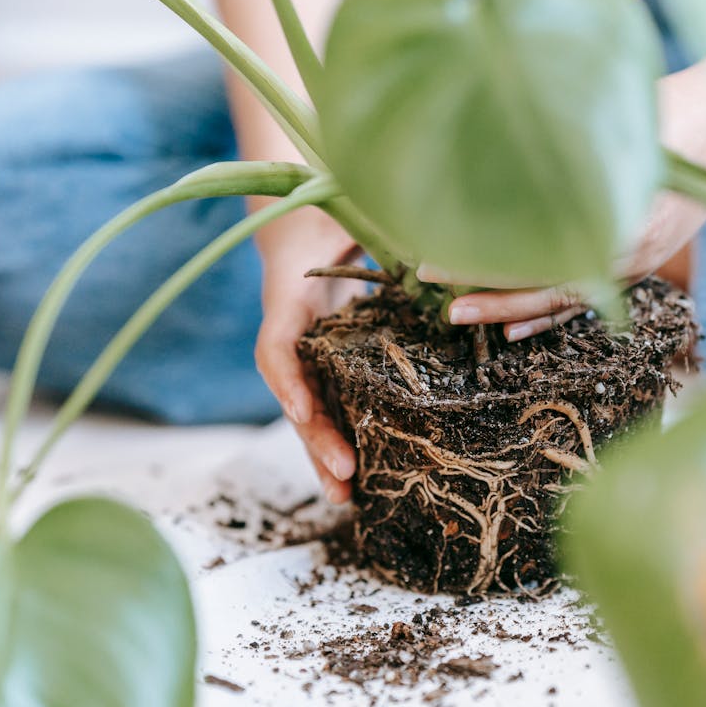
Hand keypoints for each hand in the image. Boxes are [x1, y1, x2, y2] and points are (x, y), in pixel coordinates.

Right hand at [255, 206, 359, 503]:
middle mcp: (293, 332)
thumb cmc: (328, 208)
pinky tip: (359, 478)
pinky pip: (331, 404)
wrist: (304, 218)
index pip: (277, 343)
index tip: (302, 411)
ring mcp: (308, 352)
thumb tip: (428, 255)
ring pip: (311, 412)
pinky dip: (342, 439)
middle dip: (316, 438)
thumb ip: (376, 227)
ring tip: (345, 498)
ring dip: (326, 454)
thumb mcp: (349, 207)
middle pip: (295, 395)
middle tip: (342, 475)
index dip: (287, 380)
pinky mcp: (327, 362)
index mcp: (289, 296)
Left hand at [421, 56, 705, 339]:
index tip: (435, 256)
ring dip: (509, 308)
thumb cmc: (675, 115)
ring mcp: (632, 262)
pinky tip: (514, 329)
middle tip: (433, 279)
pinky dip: (548, 316)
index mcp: (619, 215)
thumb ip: (568, 150)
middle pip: (544, 281)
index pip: (537, 251)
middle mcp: (626, 248)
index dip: (484, 259)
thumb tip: (495, 156)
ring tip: (461, 312)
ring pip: (561, 297)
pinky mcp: (635, 264)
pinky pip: (585, 301)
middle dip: (486, 287)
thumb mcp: (620, 125)